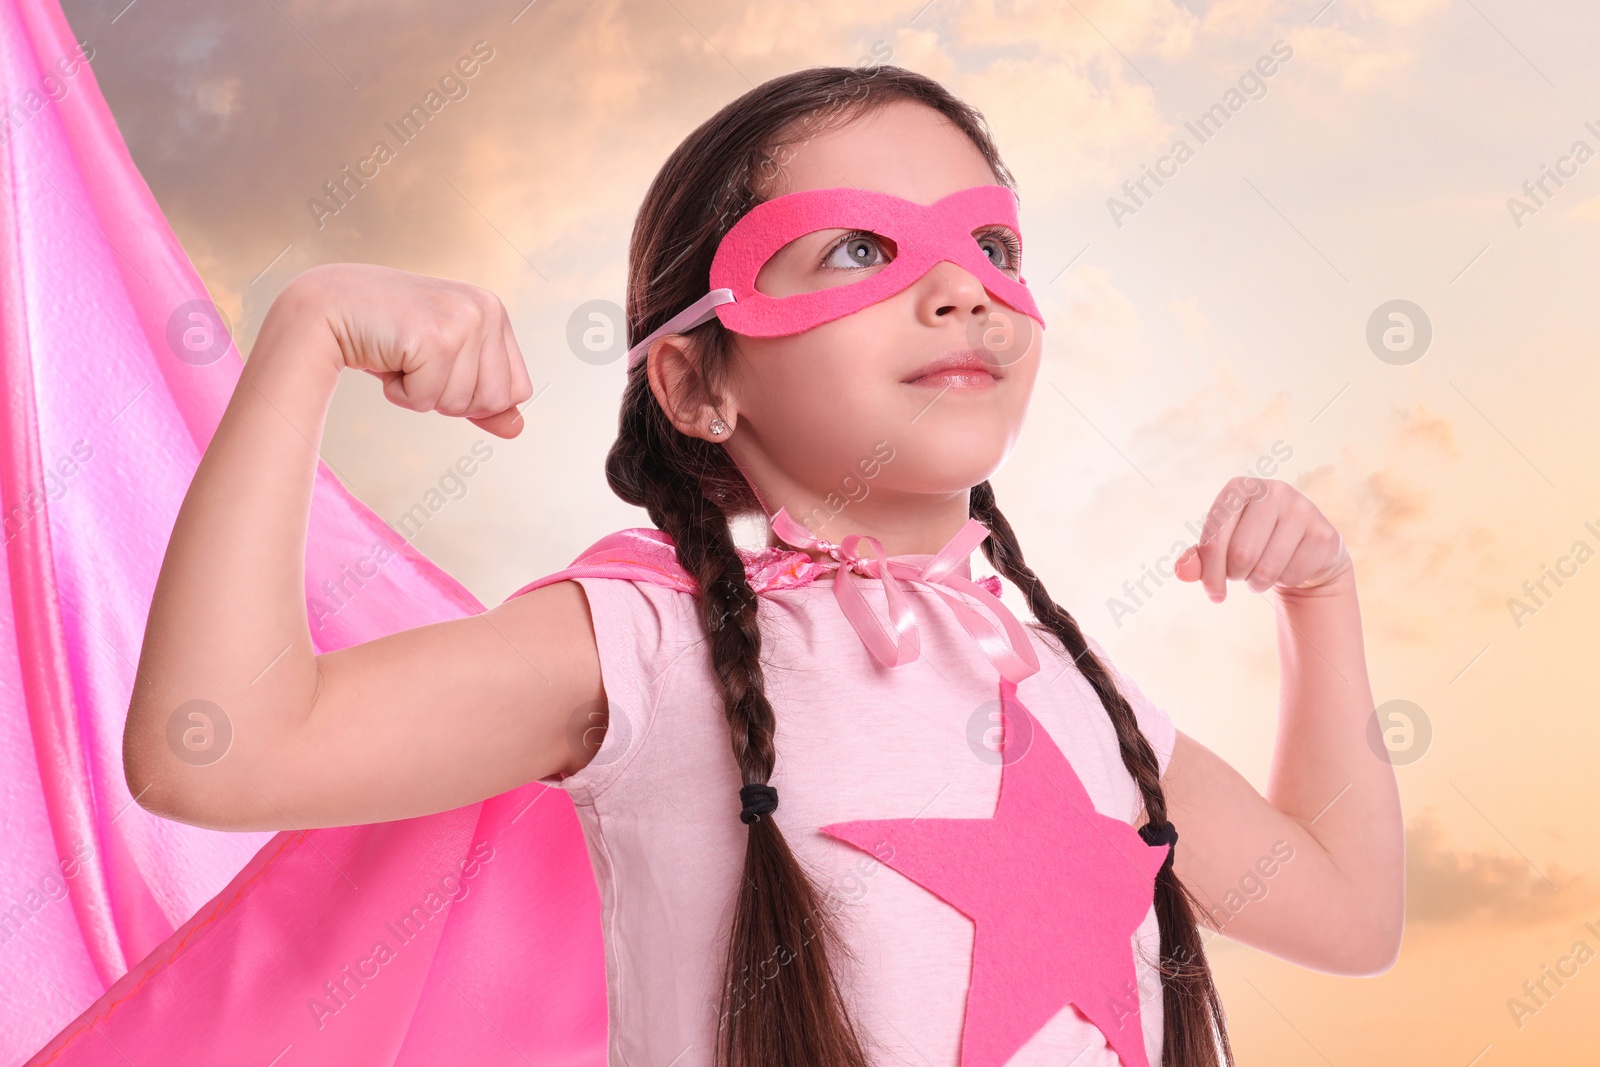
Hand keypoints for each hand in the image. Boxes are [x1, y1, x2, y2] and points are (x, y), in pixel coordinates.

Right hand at [291, 263, 533, 437]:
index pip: (517, 390)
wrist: (327, 306)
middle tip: (417, 363)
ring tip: (401, 357)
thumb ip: (481, 394)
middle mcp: (486, 310)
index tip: (440, 369)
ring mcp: (463, 321)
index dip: (476, 397)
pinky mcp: (434, 338)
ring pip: (460, 404)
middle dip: (449, 398)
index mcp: (495, 312)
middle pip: (494, 402)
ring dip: (421, 395)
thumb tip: (517, 430)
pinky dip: (400, 393)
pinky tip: (386, 358)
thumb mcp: (443, 363)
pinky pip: (425, 401)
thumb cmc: (386, 336)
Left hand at [1173, 477, 1350, 600]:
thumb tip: (1181, 572)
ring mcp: (1303, 509)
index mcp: (1240, 488)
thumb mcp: (1220, 548)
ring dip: (1258, 583)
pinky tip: (1288, 567)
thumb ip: (1196, 560)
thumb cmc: (1252, 544)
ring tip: (1261, 573)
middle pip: (1241, 555)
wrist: (1304, 550)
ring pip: (1266, 569)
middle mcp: (1273, 491)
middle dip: (1236, 576)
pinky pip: (1292, 575)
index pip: (1214, 538)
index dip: (1209, 573)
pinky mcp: (1324, 533)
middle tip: (1241, 574)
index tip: (1213, 593)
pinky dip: (1285, 582)